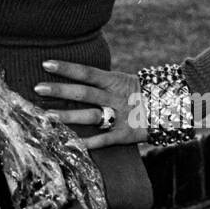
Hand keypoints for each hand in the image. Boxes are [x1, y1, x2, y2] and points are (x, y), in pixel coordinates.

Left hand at [34, 58, 148, 149]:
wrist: (171, 108)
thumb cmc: (138, 93)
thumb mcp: (121, 81)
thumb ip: (99, 81)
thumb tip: (72, 75)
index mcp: (114, 81)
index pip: (87, 72)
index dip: (67, 68)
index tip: (45, 64)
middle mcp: (115, 97)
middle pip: (84, 93)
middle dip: (60, 91)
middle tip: (37, 88)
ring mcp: (121, 116)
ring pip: (90, 116)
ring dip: (68, 116)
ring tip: (47, 116)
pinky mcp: (125, 135)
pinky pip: (104, 140)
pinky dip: (87, 143)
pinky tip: (69, 144)